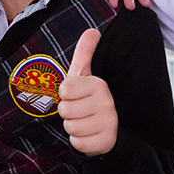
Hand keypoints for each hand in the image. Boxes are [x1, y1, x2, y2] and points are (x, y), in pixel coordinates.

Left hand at [57, 29, 117, 155]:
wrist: (107, 129)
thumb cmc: (88, 100)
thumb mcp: (85, 76)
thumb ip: (85, 53)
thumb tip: (92, 30)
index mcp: (98, 84)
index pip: (64, 90)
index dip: (65, 96)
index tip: (76, 96)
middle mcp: (106, 102)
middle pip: (65, 111)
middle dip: (68, 114)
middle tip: (80, 111)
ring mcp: (108, 122)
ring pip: (70, 128)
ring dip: (73, 128)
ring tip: (85, 122)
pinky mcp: (106, 141)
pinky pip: (78, 143)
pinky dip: (79, 141)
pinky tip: (89, 135)